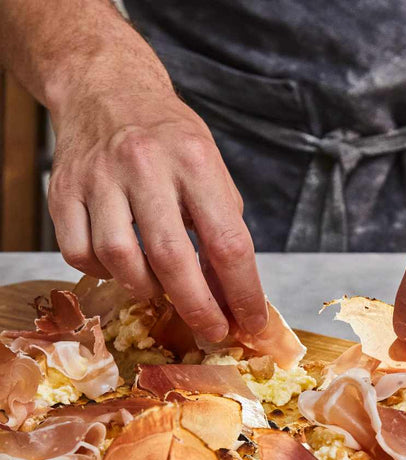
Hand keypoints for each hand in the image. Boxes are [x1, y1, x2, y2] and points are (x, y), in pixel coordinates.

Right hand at [48, 87, 267, 340]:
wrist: (108, 90)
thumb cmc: (171, 141)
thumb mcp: (212, 172)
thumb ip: (223, 230)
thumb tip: (230, 297)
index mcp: (195, 160)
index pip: (227, 242)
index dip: (242, 292)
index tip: (250, 322)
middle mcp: (145, 165)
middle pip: (171, 258)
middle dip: (197, 307)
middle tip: (212, 331)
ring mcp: (98, 177)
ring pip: (120, 259)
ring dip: (148, 289)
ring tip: (164, 290)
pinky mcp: (63, 190)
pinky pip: (78, 253)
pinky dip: (104, 274)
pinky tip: (122, 267)